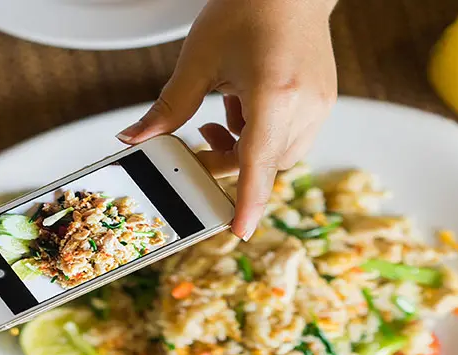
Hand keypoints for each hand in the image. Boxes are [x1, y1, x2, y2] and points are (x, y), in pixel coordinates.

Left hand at [117, 0, 337, 239]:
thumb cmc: (248, 8)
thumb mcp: (199, 59)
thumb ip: (168, 108)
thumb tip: (134, 140)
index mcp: (274, 94)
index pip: (257, 163)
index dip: (247, 202)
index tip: (238, 231)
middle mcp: (305, 105)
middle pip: (264, 164)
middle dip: (229, 163)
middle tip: (202, 139)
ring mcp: (320, 103)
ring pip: (279, 154)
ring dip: (247, 148)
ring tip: (223, 115)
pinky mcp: (323, 99)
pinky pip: (292, 135)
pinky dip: (264, 132)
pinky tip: (244, 104)